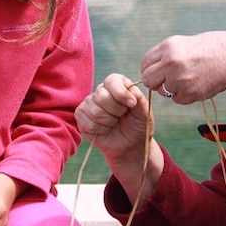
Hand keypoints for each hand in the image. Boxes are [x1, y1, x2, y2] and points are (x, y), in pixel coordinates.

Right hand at [75, 73, 162, 199]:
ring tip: (114, 123)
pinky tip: (106, 130)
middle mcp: (101, 91)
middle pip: (102, 96)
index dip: (121, 92)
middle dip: (117, 110)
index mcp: (116, 85)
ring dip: (109, 121)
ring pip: (95, 111)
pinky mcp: (81, 117)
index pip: (112, 80)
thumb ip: (138, 97)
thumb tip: (130, 89)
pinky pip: (88, 123)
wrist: (131, 145)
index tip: (132, 104)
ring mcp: (89, 104)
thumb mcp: (144, 111)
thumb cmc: (138, 125)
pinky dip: (101, 129)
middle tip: (122, 116)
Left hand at [140, 31, 225, 103]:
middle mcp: (171, 62)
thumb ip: (164, 55)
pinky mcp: (191, 93)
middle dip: (155, 82)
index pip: (145, 63)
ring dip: (171, 89)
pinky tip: (196, 84)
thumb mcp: (182, 44)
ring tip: (186, 79)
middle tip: (166, 80)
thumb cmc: (209, 48)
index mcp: (168, 47)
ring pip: (162, 91)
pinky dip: (184, 96)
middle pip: (148, 79)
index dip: (150, 69)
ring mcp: (181, 79)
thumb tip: (149, 71)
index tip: (157, 72)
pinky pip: (177, 99)